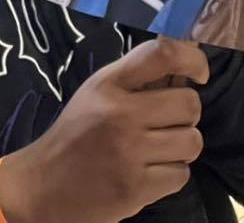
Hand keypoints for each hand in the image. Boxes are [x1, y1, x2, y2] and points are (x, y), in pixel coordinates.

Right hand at [0, 39, 208, 222]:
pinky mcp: (136, 188)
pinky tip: (150, 171)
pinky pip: (181, 174)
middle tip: (166, 122)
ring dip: (182, 146)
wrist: (45, 185)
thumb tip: (185, 68)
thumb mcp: (97, 93)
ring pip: (192, 141)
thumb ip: (136, 78)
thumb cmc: (76, 132)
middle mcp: (119, 113)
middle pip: (189, 104)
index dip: (193, 58)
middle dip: (185, 114)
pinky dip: (172, 173)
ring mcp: (129, 152)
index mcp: (108, 83)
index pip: (162, 54)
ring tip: (159, 148)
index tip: (199, 73)